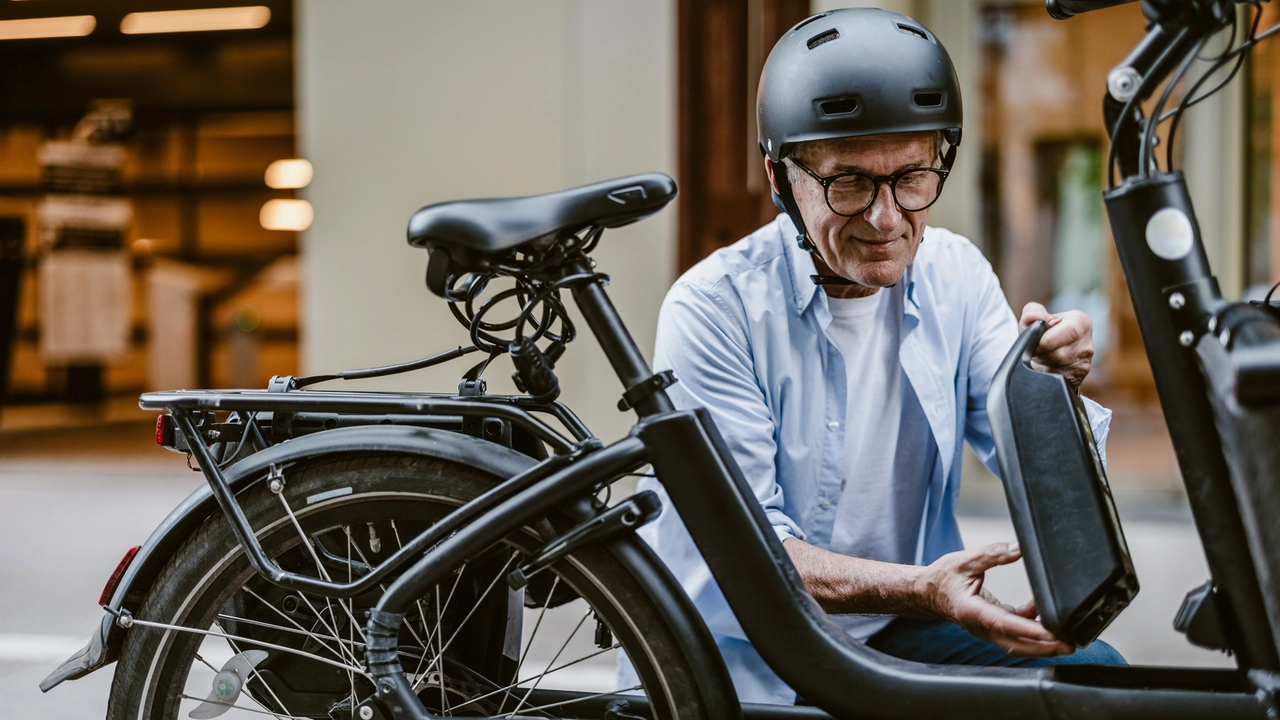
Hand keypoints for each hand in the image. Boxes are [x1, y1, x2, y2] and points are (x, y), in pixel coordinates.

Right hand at [914, 542, 1073, 656]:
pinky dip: (1032, 627)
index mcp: (971, 610)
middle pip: (1016, 645)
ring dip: (1042, 643)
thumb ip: (993, 554)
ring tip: (1066, 636)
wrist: (926, 592)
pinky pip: (1016, 633)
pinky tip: (1041, 611)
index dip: (1029, 630)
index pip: (1004, 623)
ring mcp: (986, 630)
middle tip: (1070, 643)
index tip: (1051, 632)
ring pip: (1018, 644)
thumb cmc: (942, 577)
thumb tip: (1019, 548)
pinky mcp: (992, 627)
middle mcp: (980, 626)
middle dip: (1045, 647)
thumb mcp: (964, 560)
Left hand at [1020, 303, 1093, 390]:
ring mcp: (1085, 363)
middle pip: (1062, 353)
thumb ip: (1032, 312)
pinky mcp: (1078, 379)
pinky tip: (1044, 368)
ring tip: (1039, 358)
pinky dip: (1046, 375)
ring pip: (1059, 368)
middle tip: (1033, 352)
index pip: (1070, 331)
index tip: (1034, 343)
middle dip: (1042, 354)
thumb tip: (1032, 317)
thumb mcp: (1035, 318)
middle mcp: (1087, 343)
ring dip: (1043, 365)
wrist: (1048, 353)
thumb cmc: (1043, 332)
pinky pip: (1058, 380)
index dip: (1048, 339)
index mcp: (1081, 322)